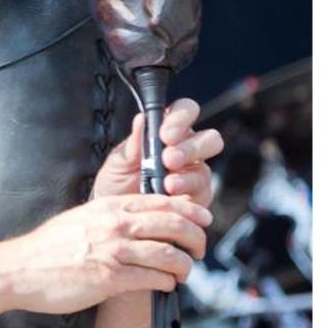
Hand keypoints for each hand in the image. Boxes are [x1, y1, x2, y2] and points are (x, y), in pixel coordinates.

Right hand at [1, 193, 212, 314]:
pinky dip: (166, 283)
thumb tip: (139, 219)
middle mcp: (114, 225)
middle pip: (174, 224)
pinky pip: (153, 279)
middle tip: (199, 249)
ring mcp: (113, 251)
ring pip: (170, 254)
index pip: (162, 201)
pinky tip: (164, 285)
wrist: (21, 269)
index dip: (190, 210)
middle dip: (196, 238)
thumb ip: (110, 215)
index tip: (202, 219)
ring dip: (185, 266)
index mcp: (108, 206)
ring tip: (183, 273)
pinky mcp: (110, 278)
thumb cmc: (48, 247)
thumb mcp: (81, 218)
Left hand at [92, 98, 223, 209]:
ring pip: (205, 169)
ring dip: (187, 176)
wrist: (117, 216)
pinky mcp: (198, 198)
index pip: (186, 111)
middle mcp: (187, 150)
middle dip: (191, 148)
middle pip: (209, 139)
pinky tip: (171, 197)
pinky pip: (203, 194)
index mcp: (168, 131)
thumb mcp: (118, 162)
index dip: (181, 118)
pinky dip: (187, 195)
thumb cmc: (117, 183)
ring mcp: (194, 175)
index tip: (165, 134)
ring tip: (167, 184)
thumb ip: (132, 143)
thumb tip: (141, 119)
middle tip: (169, 159)